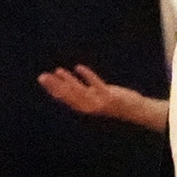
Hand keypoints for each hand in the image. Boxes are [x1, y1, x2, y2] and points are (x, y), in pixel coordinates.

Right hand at [38, 66, 168, 130]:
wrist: (134, 109)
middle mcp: (89, 107)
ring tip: (58, 70)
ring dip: (68, 81)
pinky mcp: (109, 97)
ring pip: (79, 91)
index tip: (42, 79)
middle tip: (43, 76)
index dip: (52, 89)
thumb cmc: (113, 102)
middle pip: (68, 96)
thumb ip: (83, 92)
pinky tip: (78, 67)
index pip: (64, 98)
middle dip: (55, 86)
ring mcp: (99, 103)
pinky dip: (87, 76)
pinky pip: (96, 85)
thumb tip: (68, 84)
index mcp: (84, 107)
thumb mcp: (95, 97)